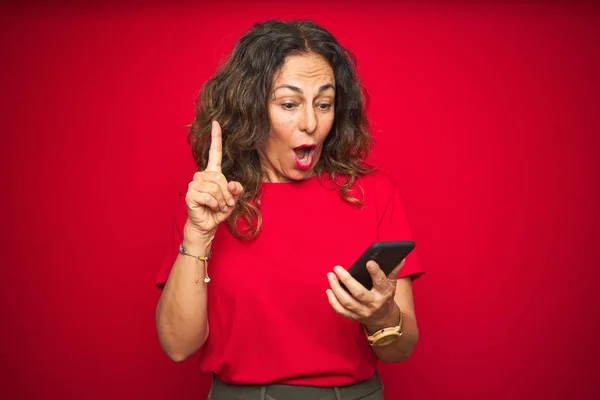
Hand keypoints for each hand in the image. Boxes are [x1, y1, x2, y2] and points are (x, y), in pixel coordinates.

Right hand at [185, 121, 243, 237]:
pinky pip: (209, 196)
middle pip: (220, 178)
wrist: (207, 225)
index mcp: (212, 173)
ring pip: (215, 187)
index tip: (216, 122)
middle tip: (226, 203)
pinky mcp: (191, 194)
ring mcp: (194, 184)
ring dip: (221, 200)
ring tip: (218, 206)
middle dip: (227, 194)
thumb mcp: (232, 199)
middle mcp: (202, 175)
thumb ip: (236, 190)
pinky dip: (214, 204)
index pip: (214, 152)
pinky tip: (210, 208)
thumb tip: (233, 185)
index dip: (215, 137)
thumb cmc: (218, 210)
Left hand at [326, 259, 405, 326]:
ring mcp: (363, 312)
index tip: (368, 262)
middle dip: (346, 280)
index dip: (375, 272)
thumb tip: (400, 258)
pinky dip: (333, 301)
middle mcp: (373, 304)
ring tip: (330, 276)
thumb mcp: (392, 284)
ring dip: (336, 289)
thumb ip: (393, 271)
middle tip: (337, 268)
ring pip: (347, 302)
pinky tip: (328, 290)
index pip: (381, 282)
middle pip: (359, 293)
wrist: (384, 319)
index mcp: (384, 293)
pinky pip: (341, 311)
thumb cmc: (385, 297)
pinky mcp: (354, 317)